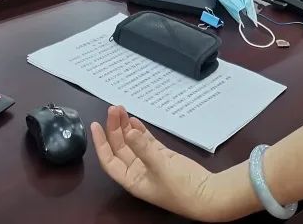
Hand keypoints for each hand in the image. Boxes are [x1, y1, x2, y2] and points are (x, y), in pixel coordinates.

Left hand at [92, 106, 219, 220]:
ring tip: (121, 109)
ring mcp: (149, 162)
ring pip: (132, 141)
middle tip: (114, 109)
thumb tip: (128, 130)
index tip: (95, 124)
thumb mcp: (160, 167)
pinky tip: (134, 120)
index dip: (100, 143)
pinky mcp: (162, 155)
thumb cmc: (180, 187)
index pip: (109, 160)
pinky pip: (146, 140)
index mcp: (131, 179)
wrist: (206, 194)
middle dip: (115, 128)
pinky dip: (140, 130)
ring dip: (126, 127)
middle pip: (120, 147)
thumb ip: (143, 147)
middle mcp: (137, 170)